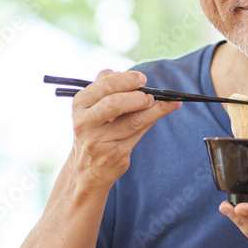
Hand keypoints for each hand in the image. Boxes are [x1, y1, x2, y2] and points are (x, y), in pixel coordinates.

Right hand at [68, 69, 179, 189]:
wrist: (87, 169)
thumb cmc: (94, 131)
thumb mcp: (92, 108)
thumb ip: (108, 90)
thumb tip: (137, 78)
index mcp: (80, 104)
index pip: (104, 85)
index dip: (126, 79)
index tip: (141, 79)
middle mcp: (85, 122)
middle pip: (114, 103)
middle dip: (138, 95)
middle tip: (150, 94)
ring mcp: (99, 140)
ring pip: (132, 120)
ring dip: (152, 108)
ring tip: (158, 102)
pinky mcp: (115, 153)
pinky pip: (140, 132)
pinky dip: (156, 117)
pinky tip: (168, 108)